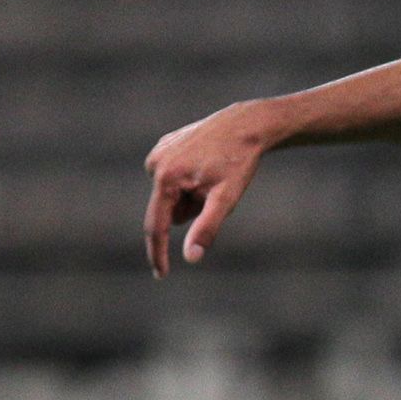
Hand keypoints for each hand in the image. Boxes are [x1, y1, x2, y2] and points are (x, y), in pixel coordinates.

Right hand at [142, 101, 275, 274]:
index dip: (159, 253)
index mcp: (165, 179)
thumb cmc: (238, 162)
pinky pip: (173, 177)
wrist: (245, 124)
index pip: (157, 226)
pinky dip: (188, 180)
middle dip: (190, 210)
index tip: (161, 275)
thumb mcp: (226, 199)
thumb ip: (206, 228)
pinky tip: (207, 164)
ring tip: (213, 175)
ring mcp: (158, 153)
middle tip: (216, 190)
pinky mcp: (164, 145)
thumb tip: (190, 257)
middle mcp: (155, 164)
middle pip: (169, 209)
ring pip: (171, 194)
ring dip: (190, 195)